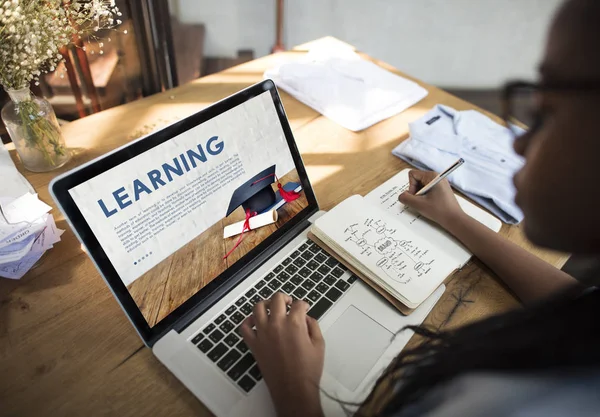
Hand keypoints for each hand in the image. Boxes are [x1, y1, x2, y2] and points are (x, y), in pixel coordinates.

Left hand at [240, 292, 324, 416]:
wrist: (293, 389)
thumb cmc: (307, 370)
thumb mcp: (319, 344)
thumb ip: (313, 326)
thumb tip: (306, 318)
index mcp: (294, 324)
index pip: (298, 304)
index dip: (303, 304)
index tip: (304, 308)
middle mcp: (276, 324)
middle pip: (277, 299)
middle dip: (285, 298)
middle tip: (289, 303)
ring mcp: (262, 333)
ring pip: (258, 307)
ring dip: (266, 304)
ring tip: (271, 307)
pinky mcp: (254, 344)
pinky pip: (245, 327)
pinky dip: (248, 321)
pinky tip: (254, 321)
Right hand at [398, 170, 464, 228]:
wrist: (454, 219)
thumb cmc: (439, 210)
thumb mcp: (418, 204)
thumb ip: (405, 198)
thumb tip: (402, 196)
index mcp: (432, 176)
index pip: (412, 175)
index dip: (411, 187)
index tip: (417, 197)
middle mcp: (436, 176)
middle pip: (417, 179)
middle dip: (415, 191)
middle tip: (422, 201)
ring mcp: (440, 182)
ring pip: (421, 185)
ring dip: (420, 195)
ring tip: (427, 203)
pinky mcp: (441, 188)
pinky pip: (427, 189)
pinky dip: (425, 196)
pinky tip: (430, 204)